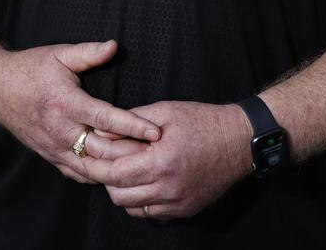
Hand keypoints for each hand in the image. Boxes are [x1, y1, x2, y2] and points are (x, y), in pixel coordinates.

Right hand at [0, 40, 159, 183]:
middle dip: (132, 153)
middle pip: (103, 151)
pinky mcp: (50, 156)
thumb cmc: (31, 68)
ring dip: (117, 170)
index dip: (133, 126)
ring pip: (91, 169)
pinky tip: (116, 173)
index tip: (155, 131)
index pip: (107, 120)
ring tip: (143, 167)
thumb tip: (114, 46)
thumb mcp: (60, 54)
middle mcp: (61, 131)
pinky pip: (78, 174)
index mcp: (67, 104)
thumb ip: (89, 52)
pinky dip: (99, 176)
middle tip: (158, 154)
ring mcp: (55, 148)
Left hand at [84, 100, 252, 219]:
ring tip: (125, 169)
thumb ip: (131, 122)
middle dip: (106, 178)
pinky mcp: (185, 210)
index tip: (87, 155)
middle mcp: (168, 188)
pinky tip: (145, 180)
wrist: (238, 141)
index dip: (96, 165)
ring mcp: (177, 203)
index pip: (115, 173)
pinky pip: (150, 214)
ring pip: (132, 208)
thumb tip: (102, 131)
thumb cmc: (202, 121)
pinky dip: (141, 200)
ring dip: (123, 190)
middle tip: (105, 161)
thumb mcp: (165, 111)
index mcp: (161, 162)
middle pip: (119, 195)